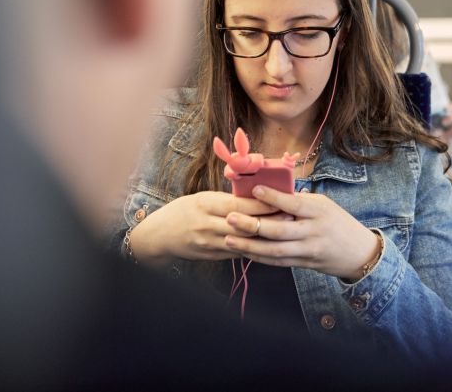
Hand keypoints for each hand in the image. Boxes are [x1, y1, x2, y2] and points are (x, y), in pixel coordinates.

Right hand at [129, 191, 278, 265]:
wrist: (160, 236)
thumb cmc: (184, 211)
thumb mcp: (202, 198)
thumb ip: (225, 199)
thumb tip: (254, 195)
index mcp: (205, 204)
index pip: (238, 204)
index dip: (260, 203)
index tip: (280, 199)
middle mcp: (207, 224)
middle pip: (243, 223)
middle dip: (268, 221)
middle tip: (291, 217)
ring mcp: (209, 242)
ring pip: (243, 240)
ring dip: (265, 237)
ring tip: (285, 233)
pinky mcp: (211, 256)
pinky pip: (237, 252)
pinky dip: (253, 248)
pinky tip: (269, 246)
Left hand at [224, 185, 381, 280]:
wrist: (359, 253)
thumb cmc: (338, 222)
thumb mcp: (324, 205)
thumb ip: (299, 201)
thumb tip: (271, 192)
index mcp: (319, 212)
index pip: (294, 204)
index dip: (274, 197)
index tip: (254, 189)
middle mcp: (313, 232)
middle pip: (279, 231)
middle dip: (252, 225)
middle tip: (230, 218)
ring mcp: (308, 251)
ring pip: (274, 251)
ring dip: (249, 245)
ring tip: (229, 238)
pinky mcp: (303, 264)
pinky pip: (277, 261)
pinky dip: (259, 257)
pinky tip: (243, 251)